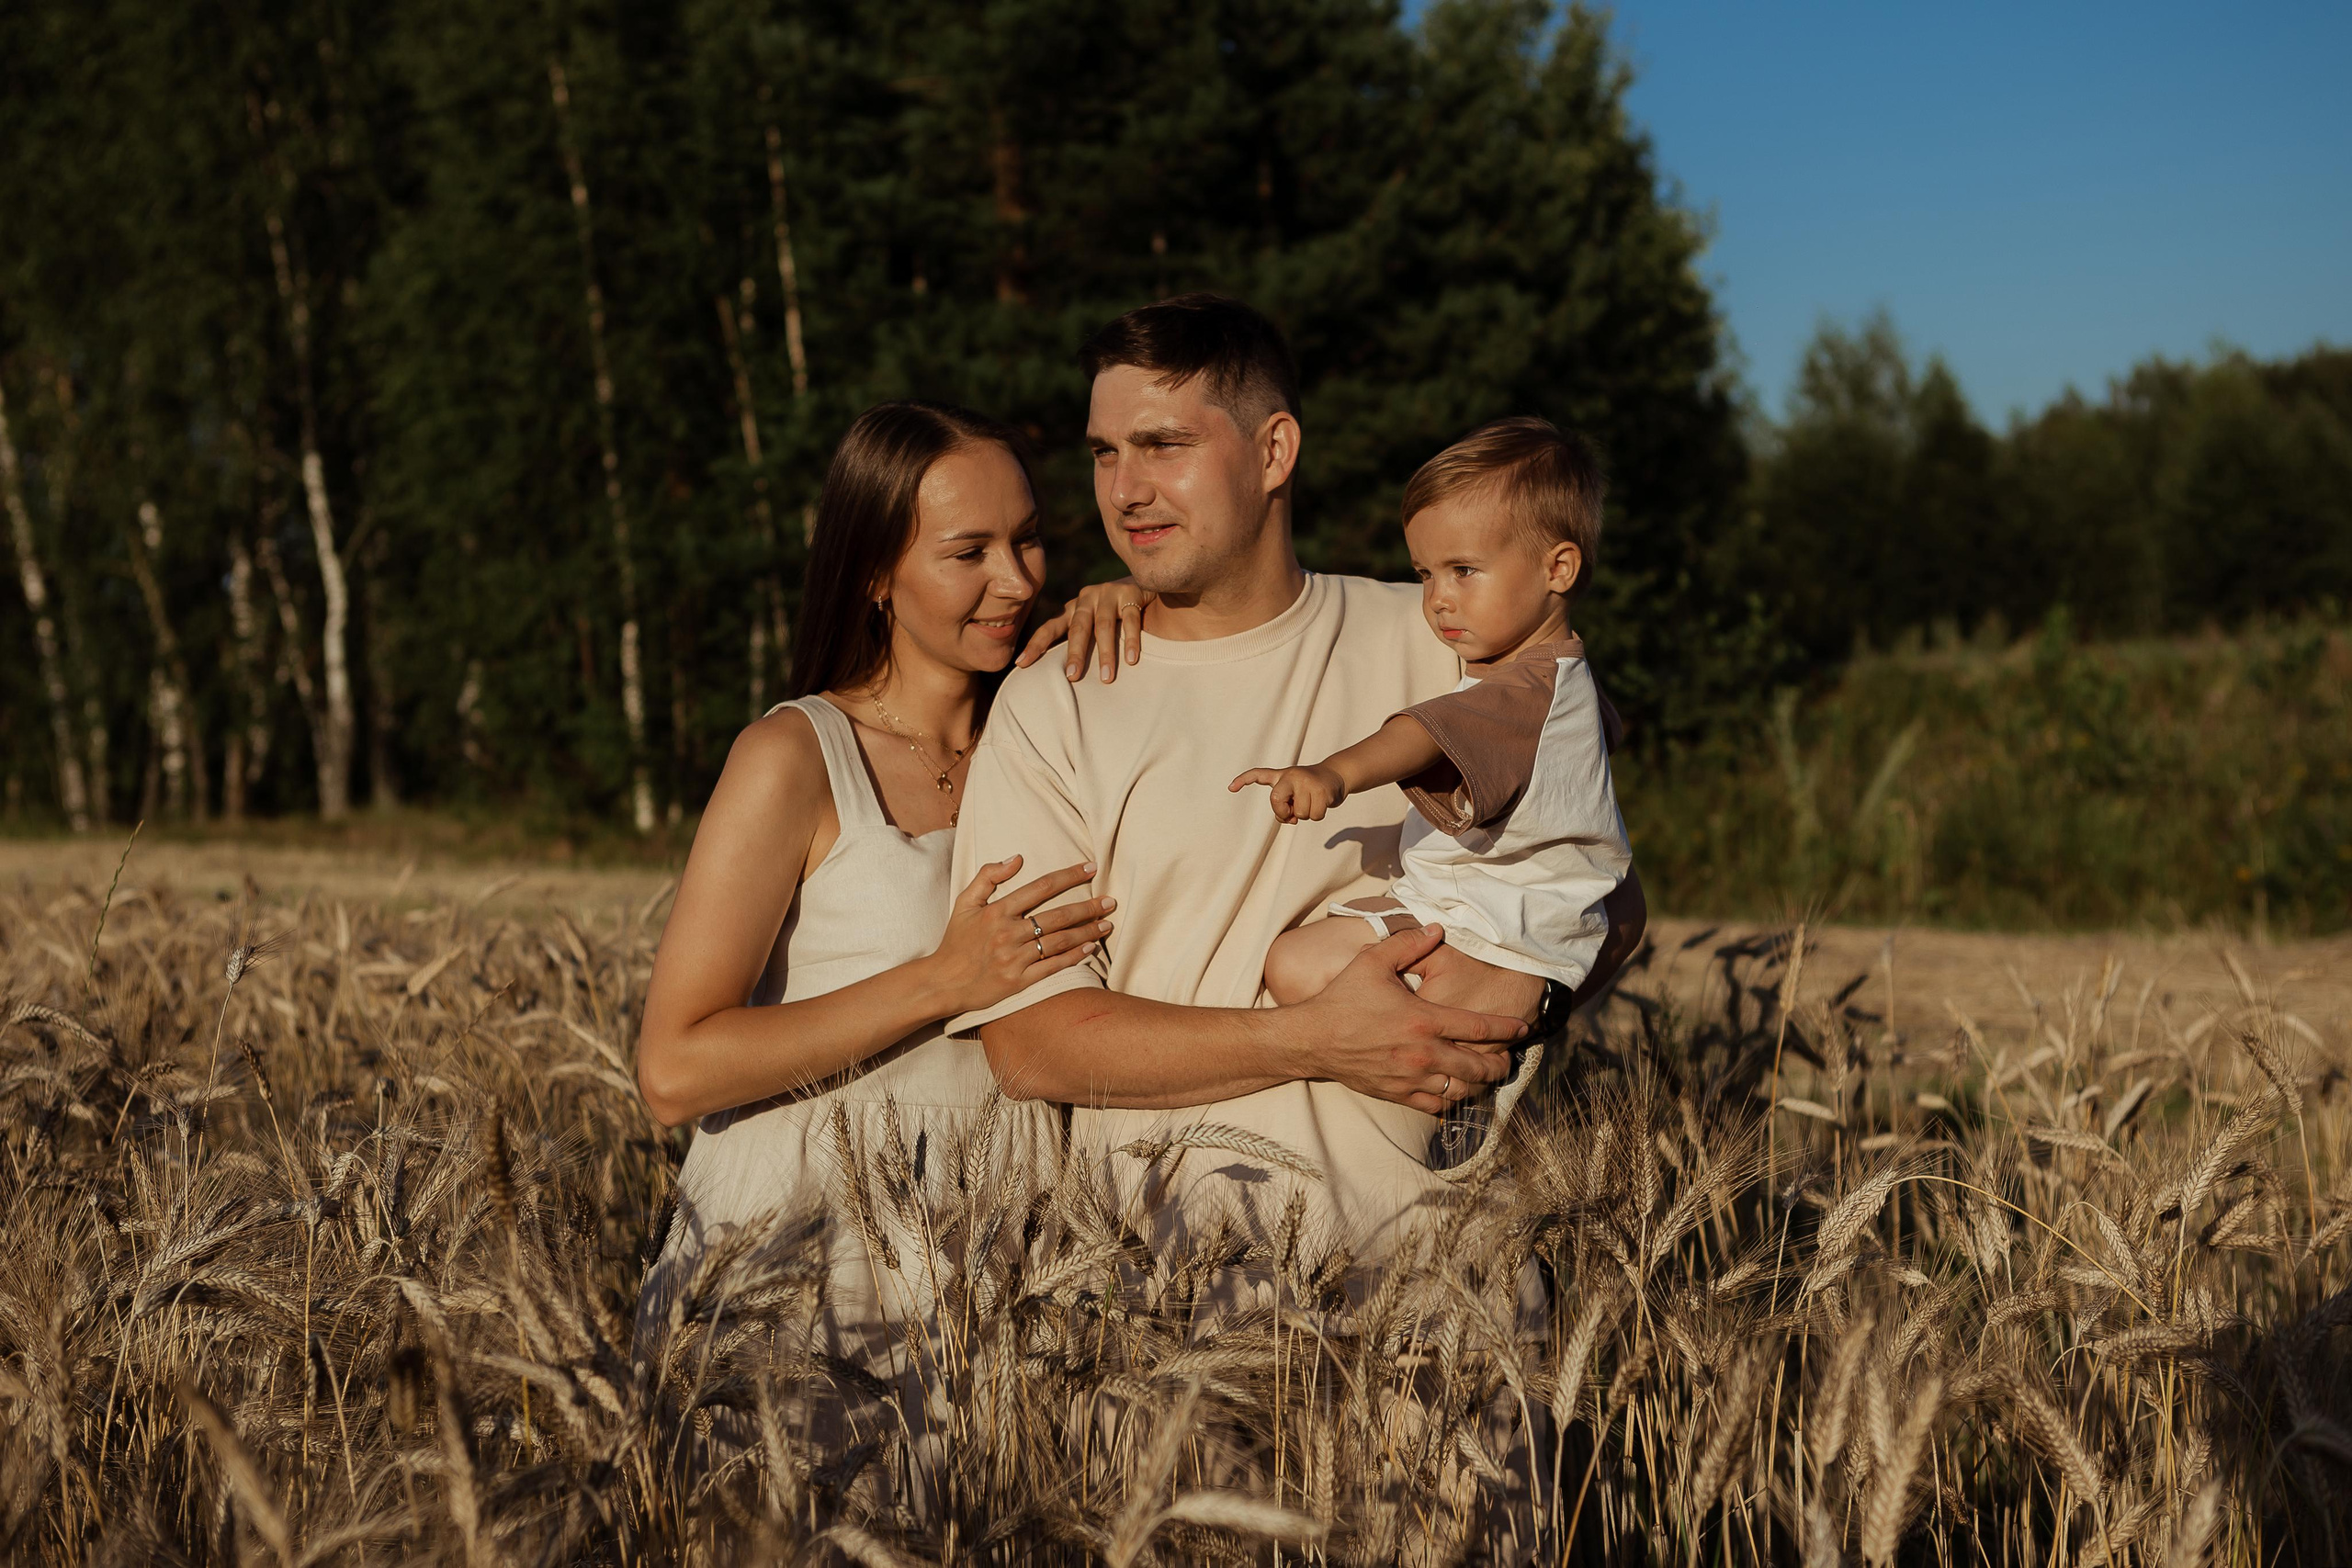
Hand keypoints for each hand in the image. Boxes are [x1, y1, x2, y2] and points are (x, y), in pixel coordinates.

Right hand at [924, 856, 1114, 1016]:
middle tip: (1111, 901)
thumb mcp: (964, 902)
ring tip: (1107, 924)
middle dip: (1089, 907)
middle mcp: (1008, 933)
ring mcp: (1014, 958)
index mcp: (997, 911)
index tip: (1091, 868)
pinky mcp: (1018, 981)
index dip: (1069, 876)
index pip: (1041, 887)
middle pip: (1058, 915)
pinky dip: (1073, 957)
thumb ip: (988, 876)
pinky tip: (1090, 949)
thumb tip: (1017, 857)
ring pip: (1060, 941)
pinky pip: (1052, 967)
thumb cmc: (956, 940)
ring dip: (1087, 932)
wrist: (943, 982)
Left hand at [1016, 578, 1154, 682]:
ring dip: (1105, 654)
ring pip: (1104, 627)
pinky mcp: (1131, 593)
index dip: (1035, 645)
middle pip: (1078, 628)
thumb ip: (1081, 639)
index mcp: (1073, 608)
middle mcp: (1087, 599)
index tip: (1021, 664)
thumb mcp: (1093, 622)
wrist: (1142, 581)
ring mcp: (1108, 594)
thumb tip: (1066, 676)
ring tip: (1107, 678)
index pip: (1050, 627)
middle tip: (1072, 677)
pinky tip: (1131, 660)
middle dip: (1075, 653)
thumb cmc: (1114, 613)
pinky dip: (1130, 641)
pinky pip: (1130, 620)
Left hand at [1229, 763, 1345, 822]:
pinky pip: (1315, 815)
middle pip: (1276, 801)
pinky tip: (1322, 802)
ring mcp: (1306, 781)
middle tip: (1292, 812)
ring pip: (1299, 813)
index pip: (1258, 775)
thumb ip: (1286, 807)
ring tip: (1313, 801)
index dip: (1243, 780)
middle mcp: (1291, 776)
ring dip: (1307, 814)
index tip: (1230, 788)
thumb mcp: (1295, 794)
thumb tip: (1289, 819)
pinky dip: (1319, 814)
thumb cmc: (1310, 789)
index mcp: (1281, 776)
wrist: (1336, 776)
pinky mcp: (1321, 789)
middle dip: (1283, 813)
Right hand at [1289, 924, 1525, 1113]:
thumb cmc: (1343, 999)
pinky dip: (1452, 1101)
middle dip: (1500, 1064)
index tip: (1523, 1027)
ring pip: (1461, 1090)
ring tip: (1486, 1076)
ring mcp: (1411, 1078)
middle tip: (1508, 1059)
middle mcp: (1423, 1053)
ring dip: (1480, 1084)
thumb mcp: (1373, 962)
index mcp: (1424, 1019)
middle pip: (1478, 1066)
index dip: (1507, 1028)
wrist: (1313, 1039)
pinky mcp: (1398, 1094)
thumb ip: (1408, 944)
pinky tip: (1455, 1092)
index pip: (1479, 1027)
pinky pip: (1436, 1106)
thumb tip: (1436, 928)